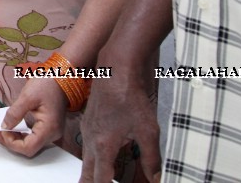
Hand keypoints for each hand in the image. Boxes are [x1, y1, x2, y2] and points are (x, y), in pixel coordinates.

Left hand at [0, 77, 67, 156]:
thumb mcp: (27, 96)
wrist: (61, 76)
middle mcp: (52, 134)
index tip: (2, 131)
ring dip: (14, 139)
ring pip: (30, 144)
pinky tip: (11, 127)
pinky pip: (33, 136)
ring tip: (0, 130)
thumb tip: (4, 126)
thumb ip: (15, 113)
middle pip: (29, 148)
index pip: (28, 147)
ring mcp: (51, 132)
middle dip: (10, 142)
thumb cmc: (47, 84)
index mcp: (49, 128)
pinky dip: (20, 134)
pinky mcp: (48, 128)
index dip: (12, 142)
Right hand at [80, 65, 159, 182]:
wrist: (118, 69)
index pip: (100, 179)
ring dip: (89, 172)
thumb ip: (151, 159)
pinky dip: (91, 156)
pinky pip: (87, 144)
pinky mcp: (90, 120)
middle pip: (87, 172)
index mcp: (104, 146)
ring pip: (86, 158)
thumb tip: (155, 178)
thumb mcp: (148, 131)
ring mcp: (88, 129)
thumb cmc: (131, 97)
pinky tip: (99, 155)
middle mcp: (92, 140)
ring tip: (92, 181)